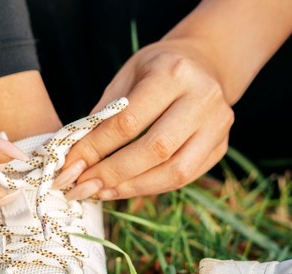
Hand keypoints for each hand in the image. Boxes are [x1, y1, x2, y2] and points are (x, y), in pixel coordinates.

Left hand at [60, 39, 233, 199]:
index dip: (96, 148)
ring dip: (133, 187)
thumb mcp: (127, 75)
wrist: (205, 63)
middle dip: (114, 173)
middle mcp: (202, 99)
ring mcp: (218, 125)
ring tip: (102, 192)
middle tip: (83, 186)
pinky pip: (185, 177)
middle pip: (155, 149)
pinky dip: (152, 187)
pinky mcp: (221, 146)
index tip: (69, 167)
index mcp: (173, 73)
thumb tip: (76, 159)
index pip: (129, 121)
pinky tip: (126, 188)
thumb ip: (104, 114)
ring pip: (175, 171)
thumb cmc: (157, 69)